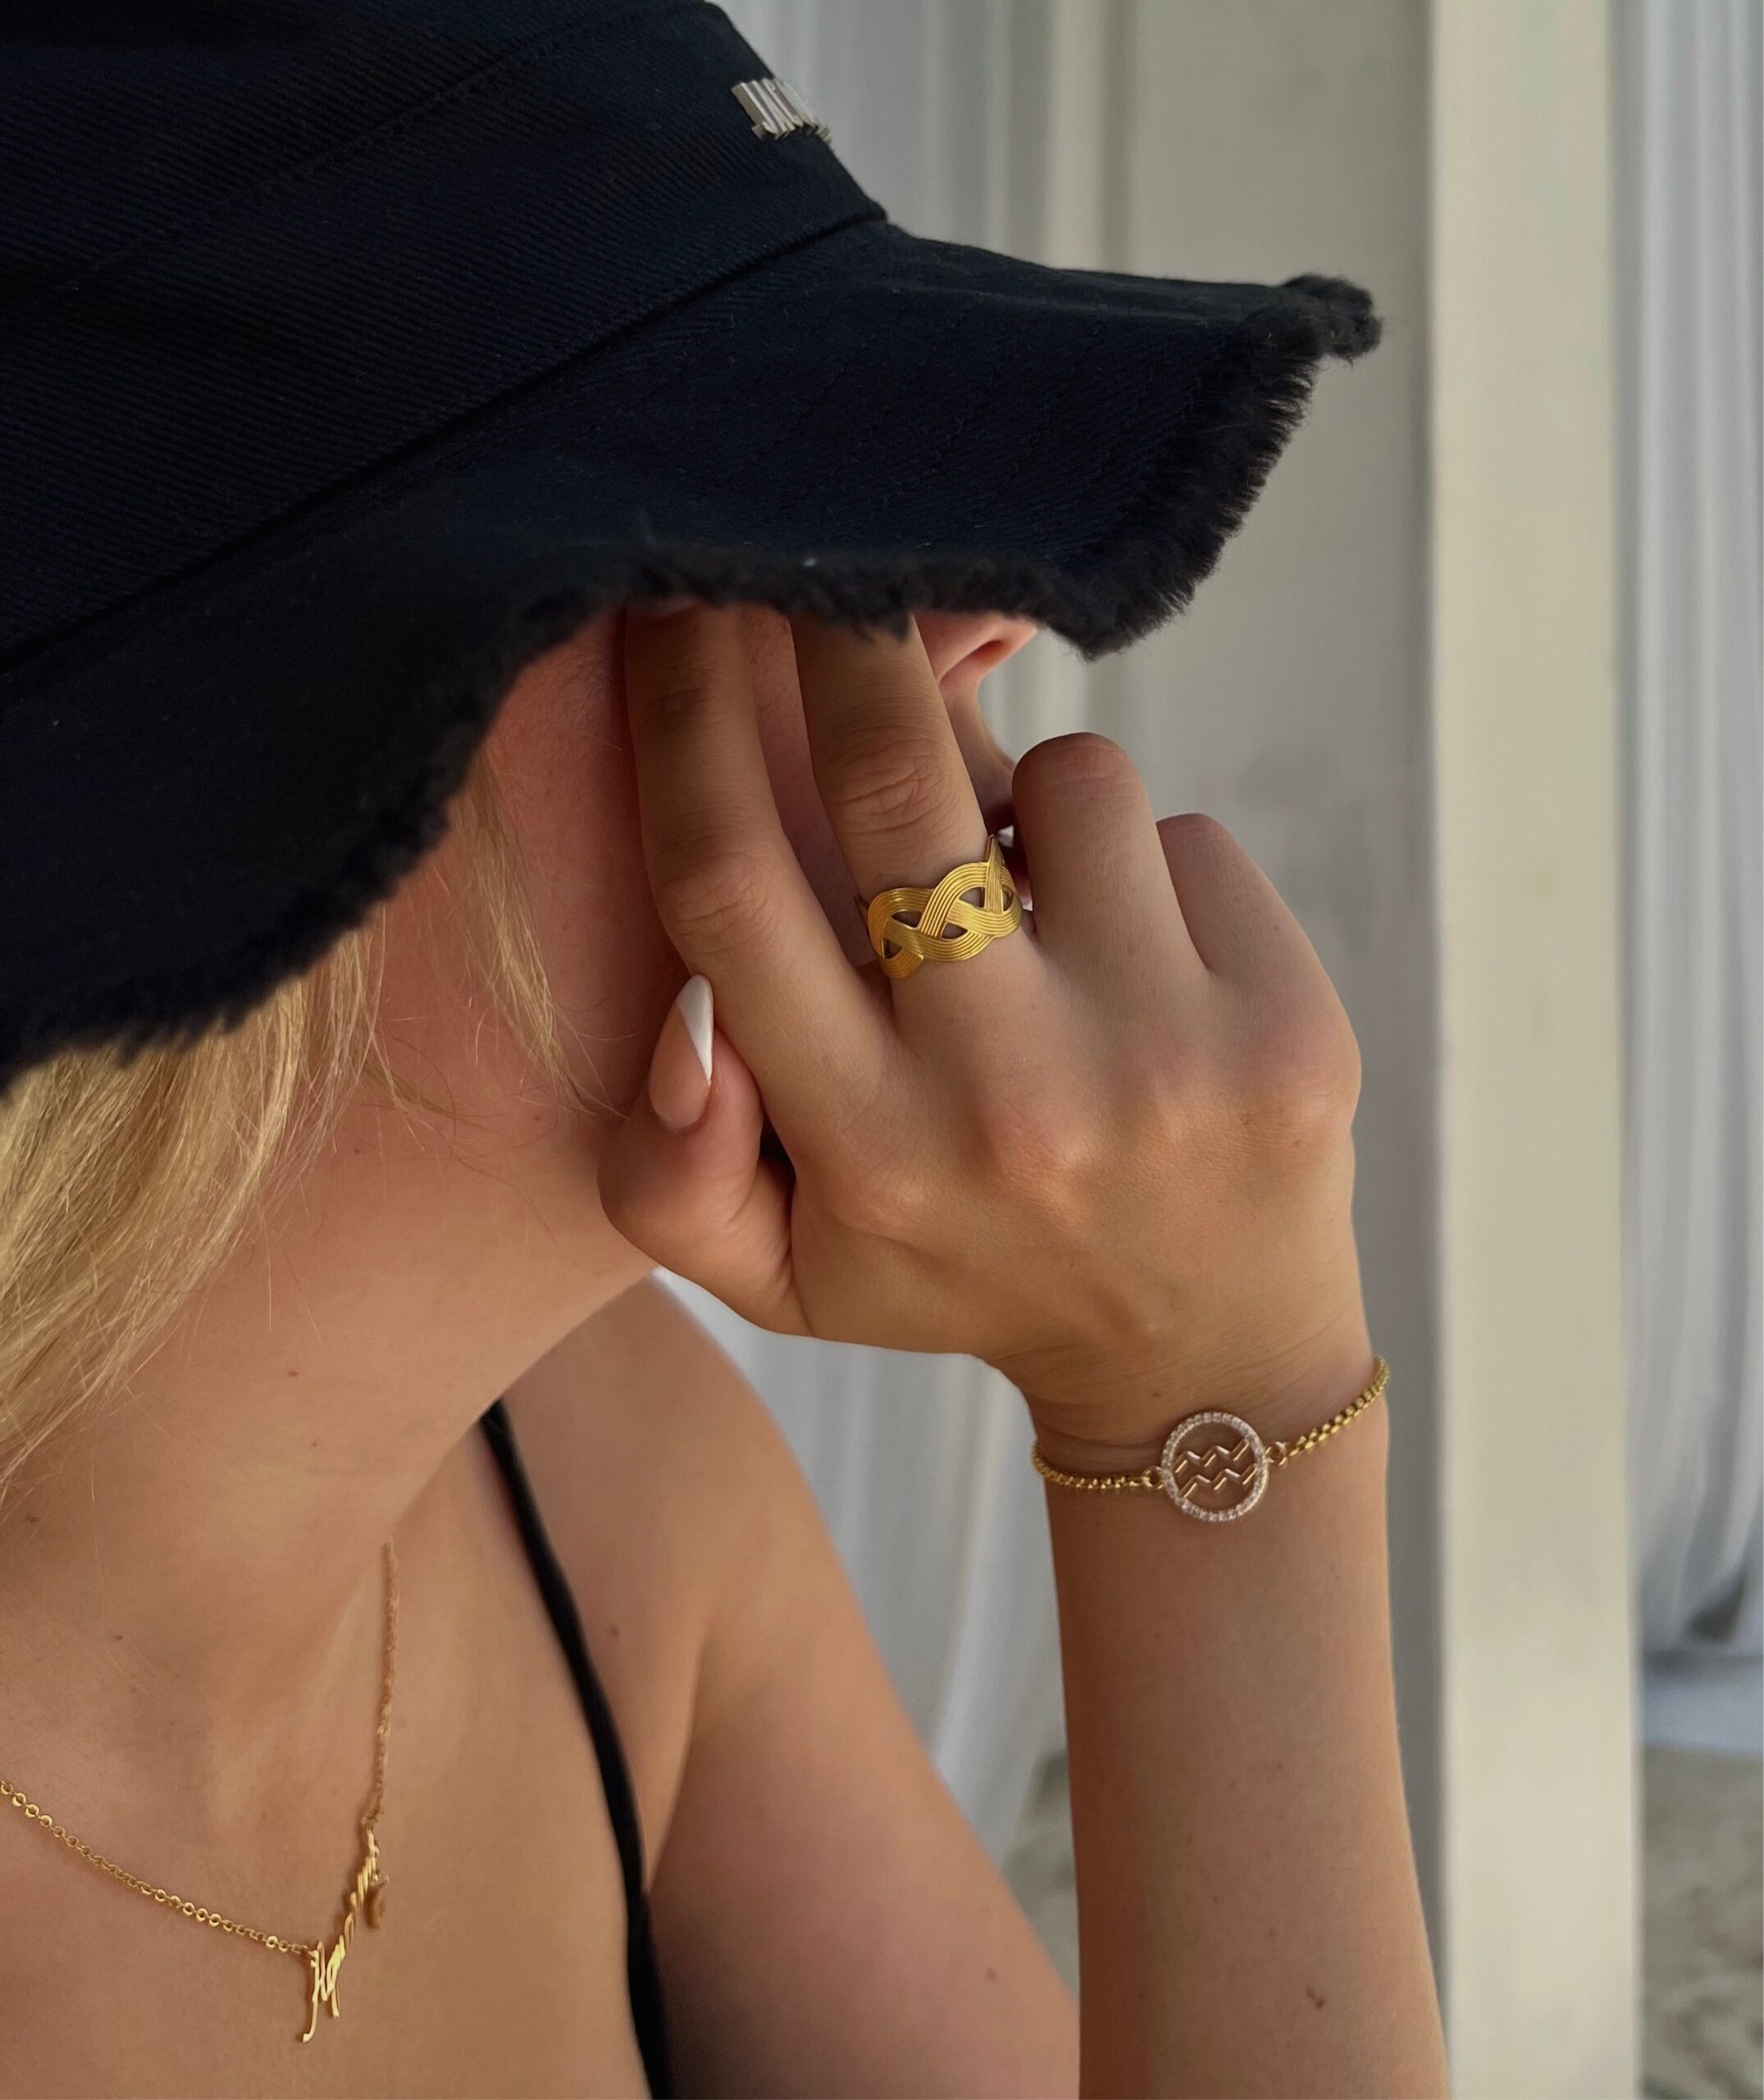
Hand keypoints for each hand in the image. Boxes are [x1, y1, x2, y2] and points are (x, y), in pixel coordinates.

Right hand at [598, 605, 1374, 1453]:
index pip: (729, 884)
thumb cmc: (964, 1272)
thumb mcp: (786, 1278)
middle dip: (843, 631)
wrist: (1199, 1358)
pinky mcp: (1286, 1029)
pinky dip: (1148, 869)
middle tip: (831, 557)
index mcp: (863, 1151)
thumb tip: (685, 1025)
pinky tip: (1146, 965)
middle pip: (889, 778)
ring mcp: (1162, 1060)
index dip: (683, 716)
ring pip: (1072, 782)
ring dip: (1038, 802)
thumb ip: (667, 1179)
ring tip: (1038, 906)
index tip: (672, 601)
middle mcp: (1008, 1101)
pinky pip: (1188, 840)